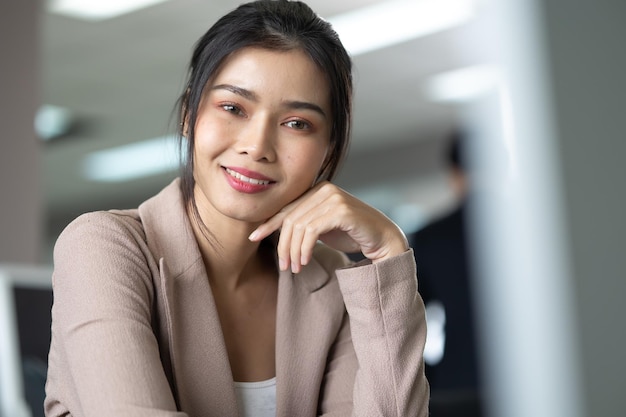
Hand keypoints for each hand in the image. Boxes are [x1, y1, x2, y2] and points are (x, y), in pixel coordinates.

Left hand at [248, 182, 407, 272]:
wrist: (383, 239)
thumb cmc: (352, 234)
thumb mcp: (321, 228)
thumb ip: (303, 224)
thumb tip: (275, 230)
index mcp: (317, 189)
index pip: (287, 208)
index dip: (269, 224)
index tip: (254, 238)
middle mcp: (324, 189)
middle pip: (291, 218)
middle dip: (283, 244)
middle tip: (284, 266)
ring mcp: (333, 198)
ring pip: (299, 226)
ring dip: (293, 250)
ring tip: (294, 268)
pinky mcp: (341, 210)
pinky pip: (312, 231)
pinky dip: (305, 248)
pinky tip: (304, 261)